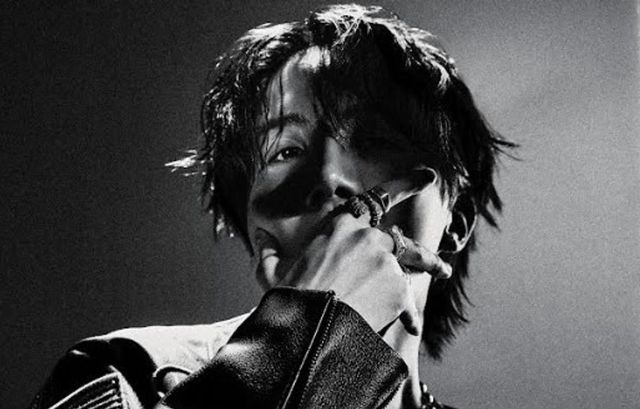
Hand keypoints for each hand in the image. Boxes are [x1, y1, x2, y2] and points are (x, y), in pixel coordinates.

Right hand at [255, 168, 451, 335]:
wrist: (309, 330)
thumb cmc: (290, 299)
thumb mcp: (272, 273)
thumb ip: (268, 252)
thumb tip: (259, 237)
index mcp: (340, 225)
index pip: (378, 197)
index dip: (406, 184)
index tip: (428, 176)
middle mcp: (368, 237)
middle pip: (402, 241)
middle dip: (423, 254)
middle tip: (440, 264)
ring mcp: (385, 262)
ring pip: (410, 268)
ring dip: (428, 270)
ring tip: (441, 274)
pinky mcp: (397, 290)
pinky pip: (408, 301)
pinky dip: (409, 315)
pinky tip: (412, 326)